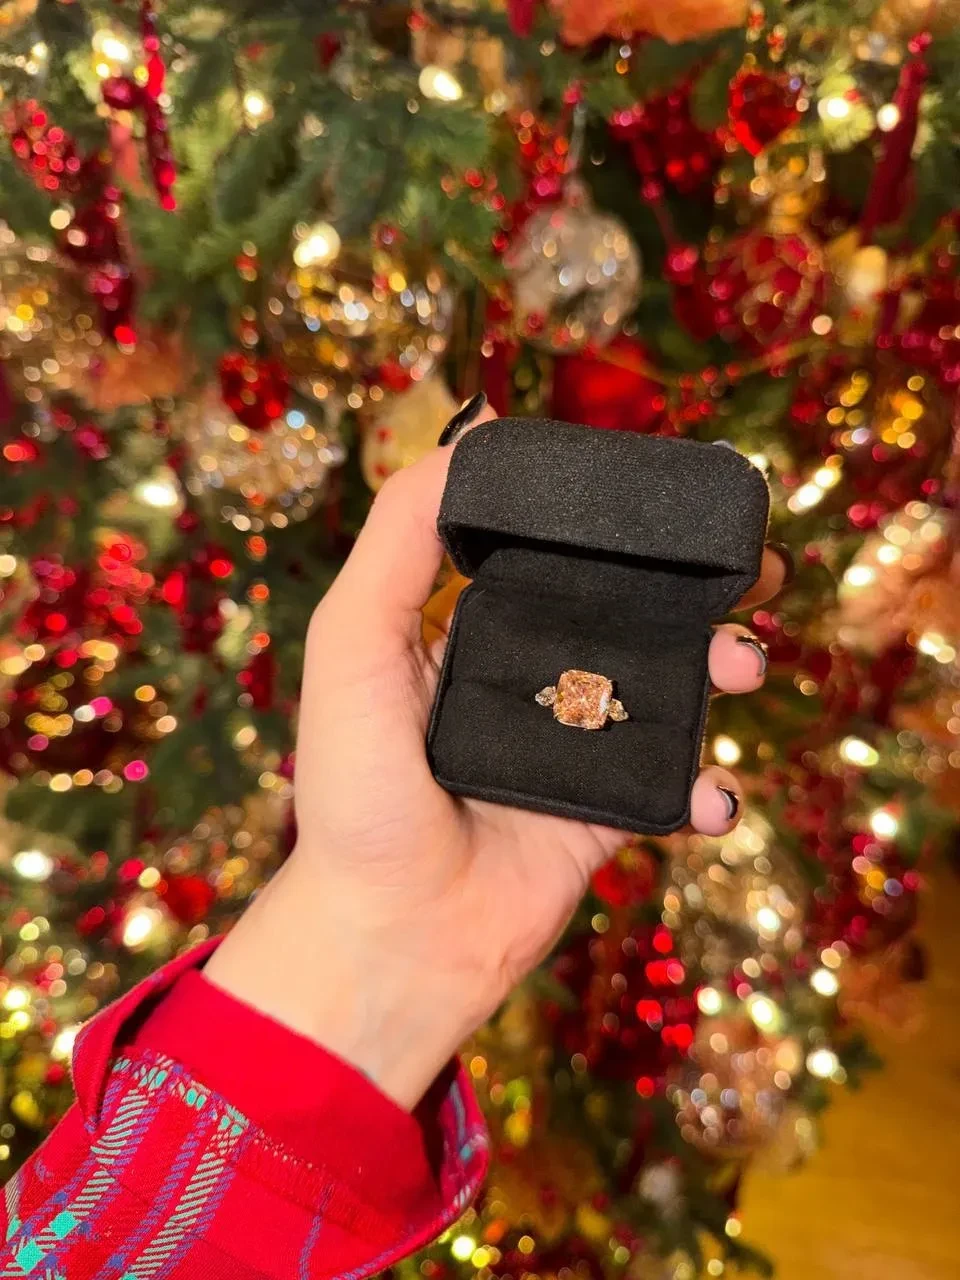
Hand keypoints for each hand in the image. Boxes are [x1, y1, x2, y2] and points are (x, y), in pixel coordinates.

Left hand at [207, 402, 787, 1107]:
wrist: (388, 932)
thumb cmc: (356, 787)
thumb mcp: (353, 641)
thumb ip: (397, 539)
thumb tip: (470, 438)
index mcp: (476, 627)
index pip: (556, 552)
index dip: (615, 526)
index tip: (667, 504)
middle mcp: (531, 678)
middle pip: (631, 613)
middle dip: (696, 589)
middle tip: (752, 572)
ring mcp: (575, 746)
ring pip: (671, 688)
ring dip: (721, 667)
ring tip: (740, 667)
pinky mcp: (607, 813)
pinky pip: (676, 784)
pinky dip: (708, 786)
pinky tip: (706, 793)